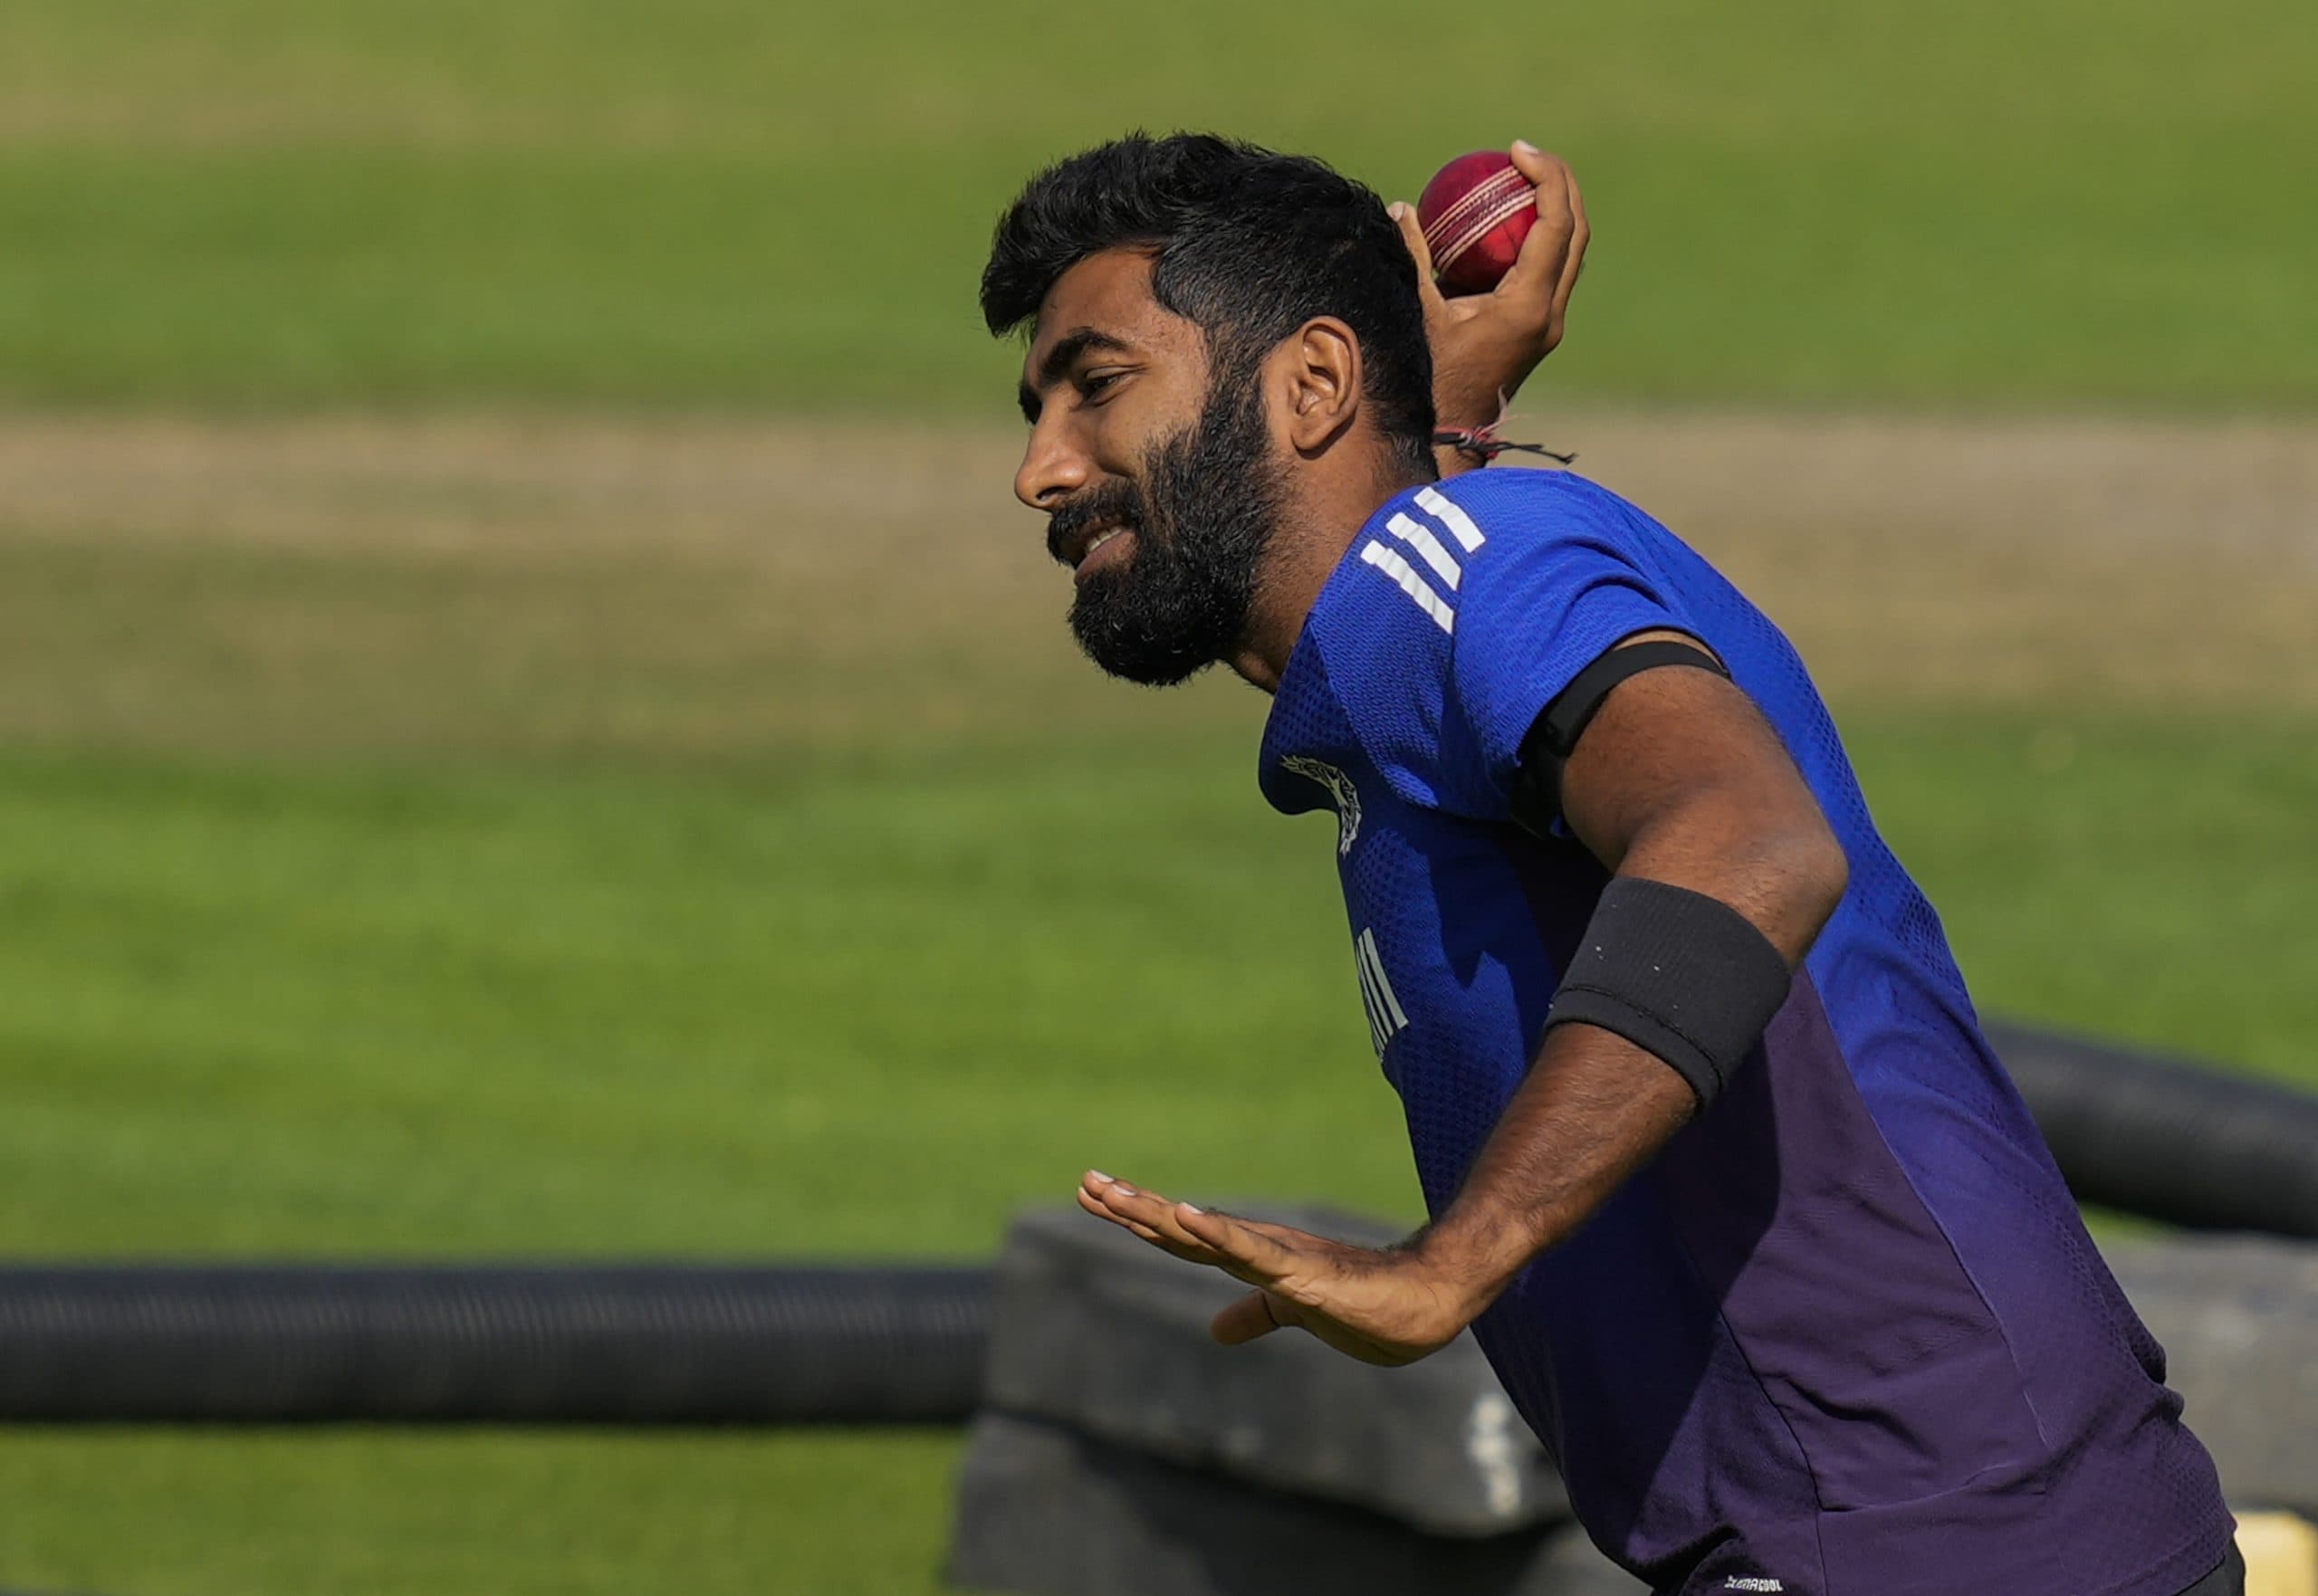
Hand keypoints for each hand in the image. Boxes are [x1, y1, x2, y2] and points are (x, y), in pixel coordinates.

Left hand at [1075, 1170, 1475, 1365]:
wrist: (1427, 1304)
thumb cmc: (1367, 1304)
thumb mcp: (1295, 1311)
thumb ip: (1255, 1314)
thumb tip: (1215, 1332)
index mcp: (1252, 1256)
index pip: (1181, 1236)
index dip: (1136, 1217)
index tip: (1093, 1196)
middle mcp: (1257, 1247)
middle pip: (1180, 1228)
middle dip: (1130, 1207)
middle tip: (1084, 1183)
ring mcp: (1277, 1256)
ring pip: (1203, 1233)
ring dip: (1155, 1214)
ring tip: (1110, 1194)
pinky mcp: (1302, 1271)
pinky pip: (1251, 1252)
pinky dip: (1216, 1233)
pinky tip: (1185, 1216)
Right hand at [1391, 141, 1588, 444]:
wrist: (1451, 434)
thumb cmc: (1430, 377)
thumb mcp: (1417, 311)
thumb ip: (1411, 257)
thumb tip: (1399, 208)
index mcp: (1528, 305)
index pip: (1555, 224)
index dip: (1545, 177)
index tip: (1516, 150)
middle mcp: (1549, 313)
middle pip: (1577, 231)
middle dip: (1561, 183)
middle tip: (1525, 155)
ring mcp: (1549, 324)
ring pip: (1571, 252)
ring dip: (1555, 210)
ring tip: (1522, 180)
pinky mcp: (1540, 330)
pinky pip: (1551, 270)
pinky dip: (1538, 239)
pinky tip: (1504, 225)